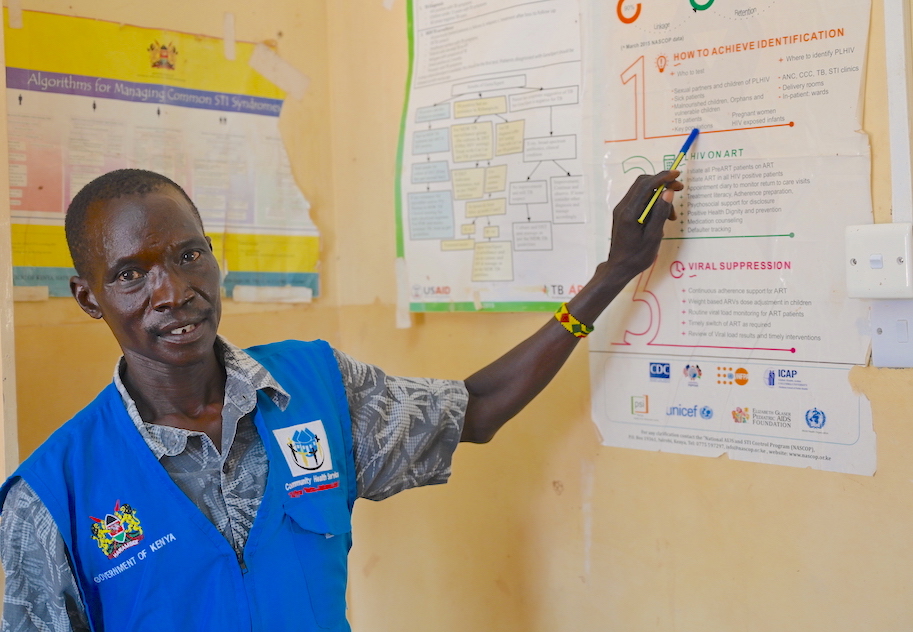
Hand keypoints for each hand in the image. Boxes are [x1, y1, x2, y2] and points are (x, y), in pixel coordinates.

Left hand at [604, 170, 682, 285]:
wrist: (619, 267)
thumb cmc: (637, 256)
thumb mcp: (653, 236)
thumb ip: (660, 213)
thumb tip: (668, 192)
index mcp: (629, 212)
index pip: (645, 185)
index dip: (662, 177)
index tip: (676, 175)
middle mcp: (623, 207)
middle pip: (643, 183)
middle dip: (662, 183)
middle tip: (678, 190)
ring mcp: (622, 210)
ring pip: (642, 191)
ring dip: (659, 197)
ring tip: (671, 216)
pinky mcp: (624, 214)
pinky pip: (639, 201)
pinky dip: (652, 204)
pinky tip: (661, 218)